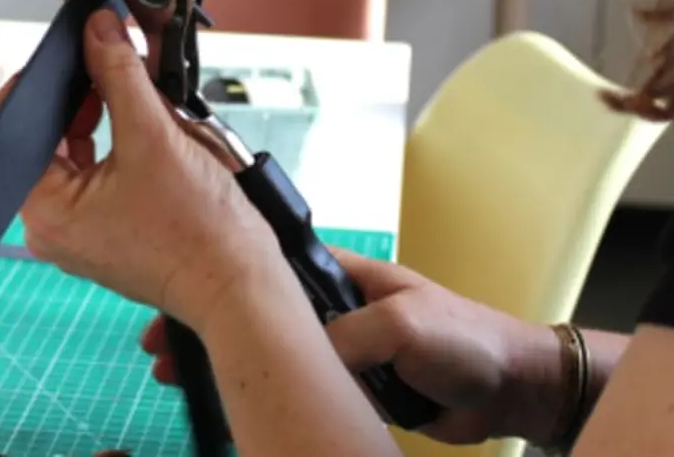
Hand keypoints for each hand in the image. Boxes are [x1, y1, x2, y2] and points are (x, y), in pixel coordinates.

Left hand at [0, 8, 281, 332]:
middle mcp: (55, 225)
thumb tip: (101, 31)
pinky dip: (129, 147)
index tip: (78, 51)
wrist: (242, 284)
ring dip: (115, 119)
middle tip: (123, 66)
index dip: (43, 78)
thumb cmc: (200, 235)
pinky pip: (107, 174)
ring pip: (84, 153)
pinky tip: (161, 135)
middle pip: (53, 135)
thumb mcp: (154, 135)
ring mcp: (84, 231)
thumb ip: (120, 73)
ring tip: (153, 110)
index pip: (15, 124)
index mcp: (44, 210)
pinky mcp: (112, 232)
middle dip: (91, 96)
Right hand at [138, 247, 556, 445]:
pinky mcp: (352, 391)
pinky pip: (302, 392)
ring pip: (275, 356)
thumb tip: (298, 357)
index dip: (225, 280)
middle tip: (161, 346)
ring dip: (231, 364)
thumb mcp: (404, 324)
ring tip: (178, 376)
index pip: (272, 271)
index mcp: (346, 278)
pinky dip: (268, 396)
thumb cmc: (466, 338)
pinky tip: (231, 403)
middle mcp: (337, 310)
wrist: (512, 389)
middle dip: (211, 326)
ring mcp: (343, 352)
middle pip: (260, 315)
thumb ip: (349, 334)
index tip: (181, 299)